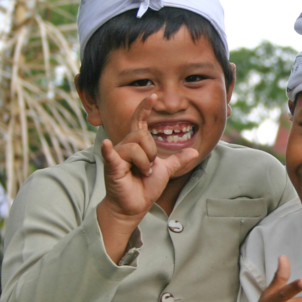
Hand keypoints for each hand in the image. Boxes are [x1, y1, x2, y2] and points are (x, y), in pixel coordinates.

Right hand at [98, 95, 196, 219]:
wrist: (134, 206)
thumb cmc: (145, 188)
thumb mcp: (166, 171)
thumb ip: (178, 160)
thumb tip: (195, 151)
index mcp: (137, 145)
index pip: (140, 121)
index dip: (145, 108)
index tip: (153, 95)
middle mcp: (125, 145)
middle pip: (141, 135)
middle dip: (151, 152)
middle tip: (149, 168)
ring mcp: (116, 155)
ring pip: (135, 146)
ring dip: (144, 163)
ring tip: (142, 173)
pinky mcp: (112, 166)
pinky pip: (112, 154)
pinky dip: (108, 150)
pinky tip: (106, 145)